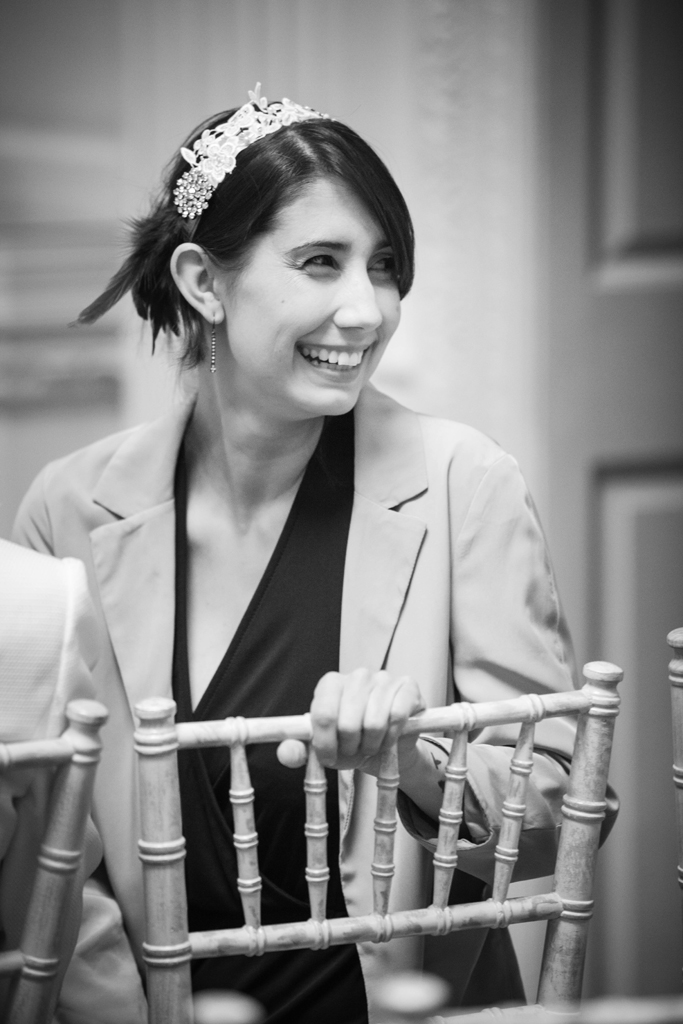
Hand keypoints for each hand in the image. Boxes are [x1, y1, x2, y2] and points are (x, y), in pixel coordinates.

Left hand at [309, 668, 424, 774]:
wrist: (388, 746)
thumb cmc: (351, 742)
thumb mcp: (322, 749)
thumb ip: (298, 751)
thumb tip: (285, 754)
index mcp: (331, 683)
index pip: (323, 715)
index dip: (325, 743)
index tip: (328, 758)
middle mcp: (357, 675)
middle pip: (347, 723)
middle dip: (350, 747)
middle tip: (354, 751)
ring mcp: (384, 678)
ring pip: (373, 723)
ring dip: (371, 745)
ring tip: (370, 746)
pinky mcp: (408, 687)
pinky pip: (397, 717)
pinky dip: (391, 737)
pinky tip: (389, 738)